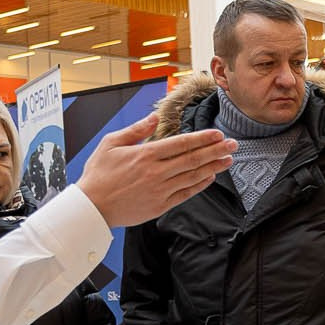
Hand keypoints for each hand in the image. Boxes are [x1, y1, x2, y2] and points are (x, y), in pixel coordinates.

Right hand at [76, 114, 235, 227]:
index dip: (202, 138)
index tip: (218, 133)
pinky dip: (200, 185)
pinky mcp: (160, 206)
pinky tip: (211, 177)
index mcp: (145, 154)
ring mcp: (160, 190)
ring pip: (193, 176)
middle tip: (233, 144)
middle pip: (193, 159)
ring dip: (213, 167)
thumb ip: (136, 129)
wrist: (91, 208)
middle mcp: (156, 172)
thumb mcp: (111, 143)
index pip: (181, 143)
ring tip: (228, 160)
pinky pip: (186, 194)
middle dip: (216, 150)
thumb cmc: (98, 174)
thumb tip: (154, 116)